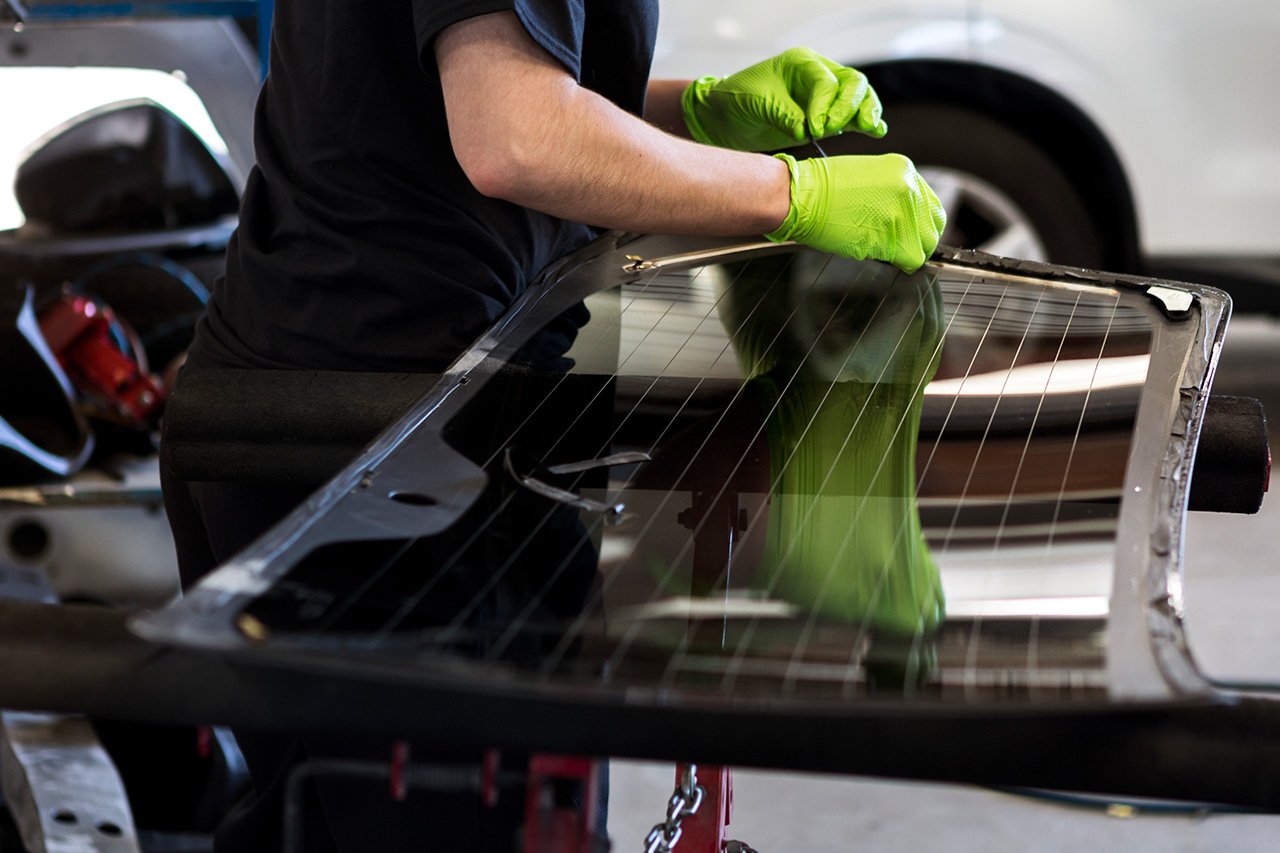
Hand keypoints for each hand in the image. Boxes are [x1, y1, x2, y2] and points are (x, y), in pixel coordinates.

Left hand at [681, 47, 886, 151]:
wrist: (724, 116)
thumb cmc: (736, 99)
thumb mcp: (756, 102)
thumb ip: (783, 114)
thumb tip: (805, 130)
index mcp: (801, 63)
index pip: (826, 81)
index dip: (824, 105)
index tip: (814, 128)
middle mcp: (817, 75)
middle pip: (852, 84)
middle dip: (848, 107)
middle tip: (831, 129)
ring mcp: (824, 97)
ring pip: (858, 98)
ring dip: (865, 112)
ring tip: (869, 127)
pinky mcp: (824, 117)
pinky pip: (851, 117)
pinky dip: (864, 122)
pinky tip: (875, 130)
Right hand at [766, 153, 946, 272]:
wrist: (801, 195)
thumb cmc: (822, 187)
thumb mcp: (869, 175)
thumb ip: (892, 193)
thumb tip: (903, 216)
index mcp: (905, 172)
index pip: (932, 207)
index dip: (921, 225)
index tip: (912, 233)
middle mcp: (909, 192)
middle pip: (932, 230)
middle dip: (917, 241)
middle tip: (900, 246)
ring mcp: (900, 216)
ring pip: (920, 249)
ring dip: (905, 254)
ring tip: (883, 249)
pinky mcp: (889, 239)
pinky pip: (905, 260)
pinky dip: (892, 262)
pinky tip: (872, 250)